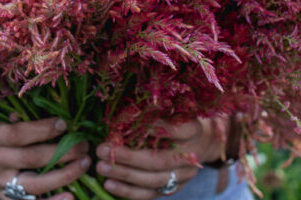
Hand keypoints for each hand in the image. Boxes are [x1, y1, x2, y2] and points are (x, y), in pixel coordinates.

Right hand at [0, 105, 90, 198]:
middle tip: (84, 145)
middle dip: (62, 152)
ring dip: (63, 176)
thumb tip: (45, 111)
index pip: (20, 135)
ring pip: (33, 185)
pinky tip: (70, 196)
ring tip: (84, 165)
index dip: (44, 129)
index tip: (65, 122)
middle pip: (32, 160)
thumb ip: (15, 110)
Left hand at [95, 117, 227, 199]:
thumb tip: (126, 115)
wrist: (198, 141)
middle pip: (159, 160)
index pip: (175, 130)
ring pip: (154, 180)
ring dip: (124, 175)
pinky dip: (129, 191)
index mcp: (193, 130)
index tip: (128, 123)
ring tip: (102, 168)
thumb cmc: (176, 119)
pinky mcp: (175, 188)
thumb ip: (153, 113)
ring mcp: (185, 175)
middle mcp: (192, 155)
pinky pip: (151, 194)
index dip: (153, 128)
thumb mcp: (170, 110)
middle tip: (102, 150)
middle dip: (128, 157)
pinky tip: (110, 185)